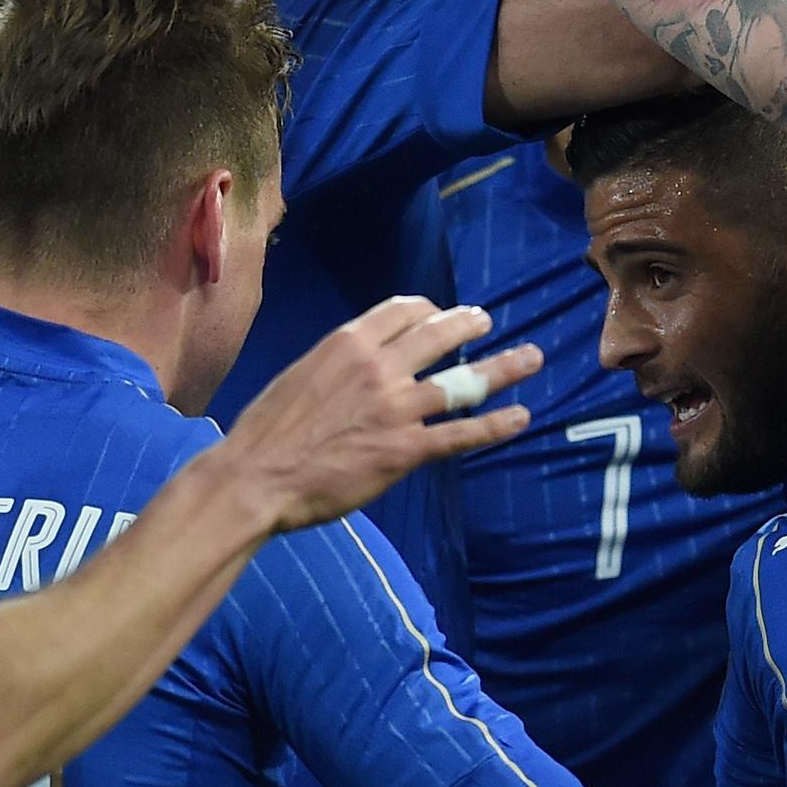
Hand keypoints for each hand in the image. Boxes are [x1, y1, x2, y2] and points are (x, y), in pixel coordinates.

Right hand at [223, 296, 540, 530]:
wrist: (256, 476)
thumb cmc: (268, 431)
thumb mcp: (301, 375)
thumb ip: (338, 363)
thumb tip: (359, 361)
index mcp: (348, 345)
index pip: (402, 312)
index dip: (428, 310)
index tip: (438, 313)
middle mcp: (378, 368)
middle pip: (439, 336)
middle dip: (469, 324)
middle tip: (486, 321)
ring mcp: (395, 409)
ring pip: (463, 382)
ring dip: (503, 367)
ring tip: (531, 359)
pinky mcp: (404, 450)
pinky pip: (460, 434)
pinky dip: (495, 425)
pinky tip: (520, 417)